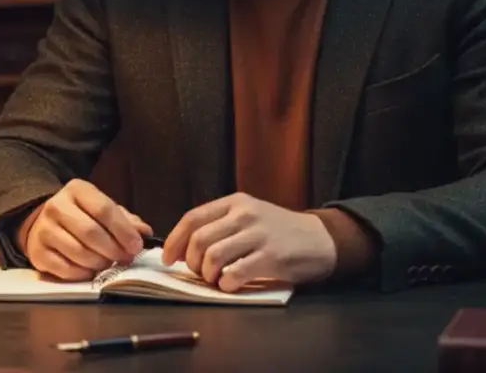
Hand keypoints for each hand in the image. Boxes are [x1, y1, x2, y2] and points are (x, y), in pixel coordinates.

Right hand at [19, 179, 152, 280]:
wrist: (42, 222)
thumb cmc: (81, 215)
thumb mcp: (101, 208)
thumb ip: (124, 219)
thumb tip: (144, 233)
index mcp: (76, 189)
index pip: (103, 209)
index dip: (123, 230)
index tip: (137, 245)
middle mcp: (56, 206)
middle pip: (90, 232)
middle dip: (113, 249)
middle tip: (126, 258)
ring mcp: (43, 230)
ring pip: (78, 252)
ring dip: (100, 263)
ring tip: (110, 264)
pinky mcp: (36, 253)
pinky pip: (65, 269)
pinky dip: (83, 274)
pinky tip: (92, 271)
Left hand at [162, 192, 336, 292]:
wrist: (318, 238)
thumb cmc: (278, 230)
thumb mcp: (249, 216)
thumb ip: (220, 225)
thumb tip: (182, 247)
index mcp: (236, 202)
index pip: (193, 218)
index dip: (174, 240)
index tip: (167, 258)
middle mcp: (245, 214)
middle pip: (199, 239)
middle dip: (191, 262)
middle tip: (198, 273)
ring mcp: (259, 234)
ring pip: (213, 256)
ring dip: (207, 275)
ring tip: (216, 279)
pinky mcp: (271, 256)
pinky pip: (235, 273)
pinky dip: (226, 284)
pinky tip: (232, 284)